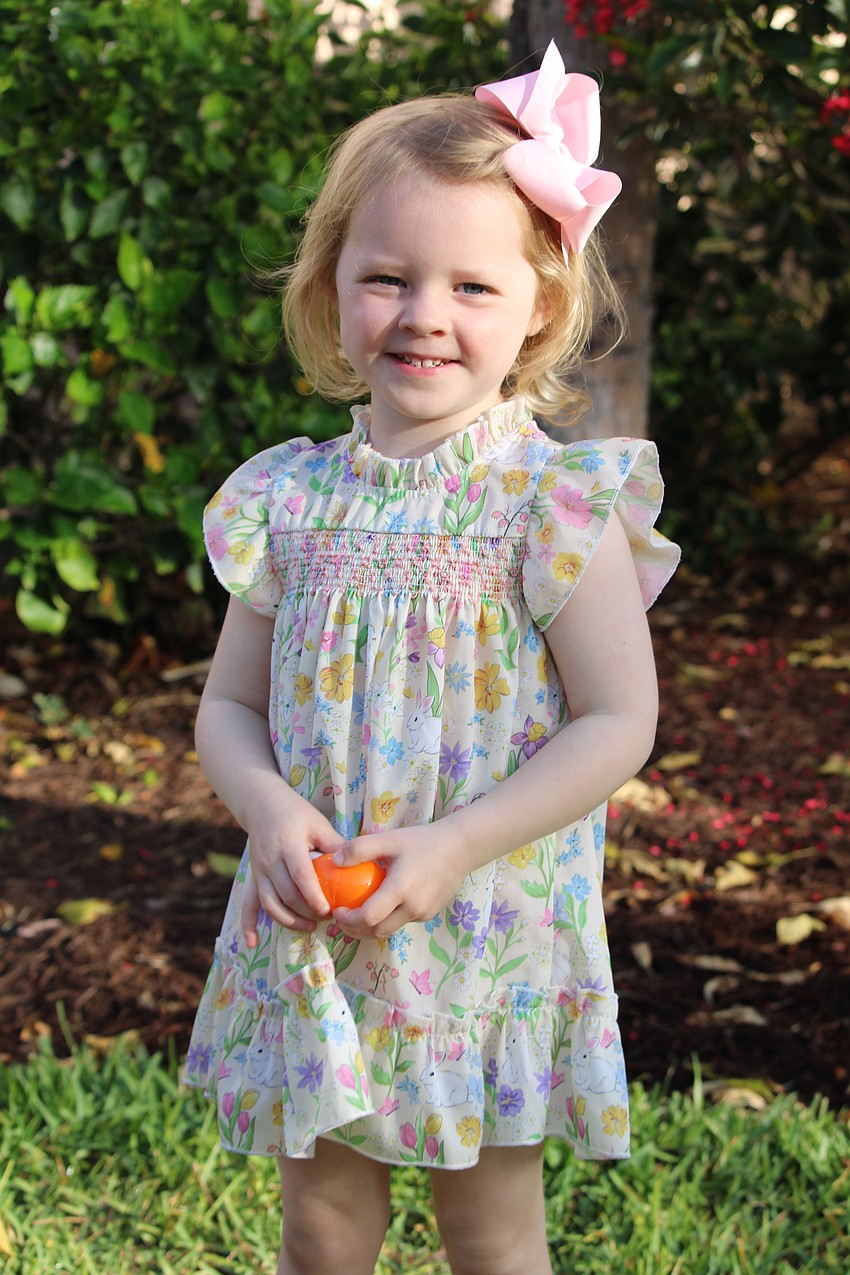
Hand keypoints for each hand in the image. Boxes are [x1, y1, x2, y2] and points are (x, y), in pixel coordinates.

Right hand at [241, 788, 343, 946]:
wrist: (262, 804)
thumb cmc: (296, 813)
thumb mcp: (318, 823)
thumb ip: (335, 845)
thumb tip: (360, 865)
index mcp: (288, 845)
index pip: (300, 875)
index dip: (313, 896)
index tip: (328, 910)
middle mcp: (270, 860)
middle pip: (286, 894)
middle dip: (306, 912)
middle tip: (328, 919)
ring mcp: (258, 870)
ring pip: (270, 904)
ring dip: (288, 920)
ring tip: (309, 927)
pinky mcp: (253, 877)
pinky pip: (248, 904)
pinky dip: (249, 925)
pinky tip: (252, 942)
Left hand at [329, 821, 471, 939]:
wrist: (460, 848)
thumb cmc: (423, 841)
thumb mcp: (389, 839)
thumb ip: (360, 849)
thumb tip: (335, 861)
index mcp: (400, 889)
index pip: (368, 918)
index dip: (348, 920)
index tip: (337, 911)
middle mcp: (413, 907)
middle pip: (377, 931)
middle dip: (356, 929)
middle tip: (343, 918)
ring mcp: (423, 913)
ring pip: (391, 929)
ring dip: (372, 927)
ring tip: (358, 914)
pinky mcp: (430, 914)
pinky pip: (404, 922)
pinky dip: (389, 919)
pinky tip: (384, 904)